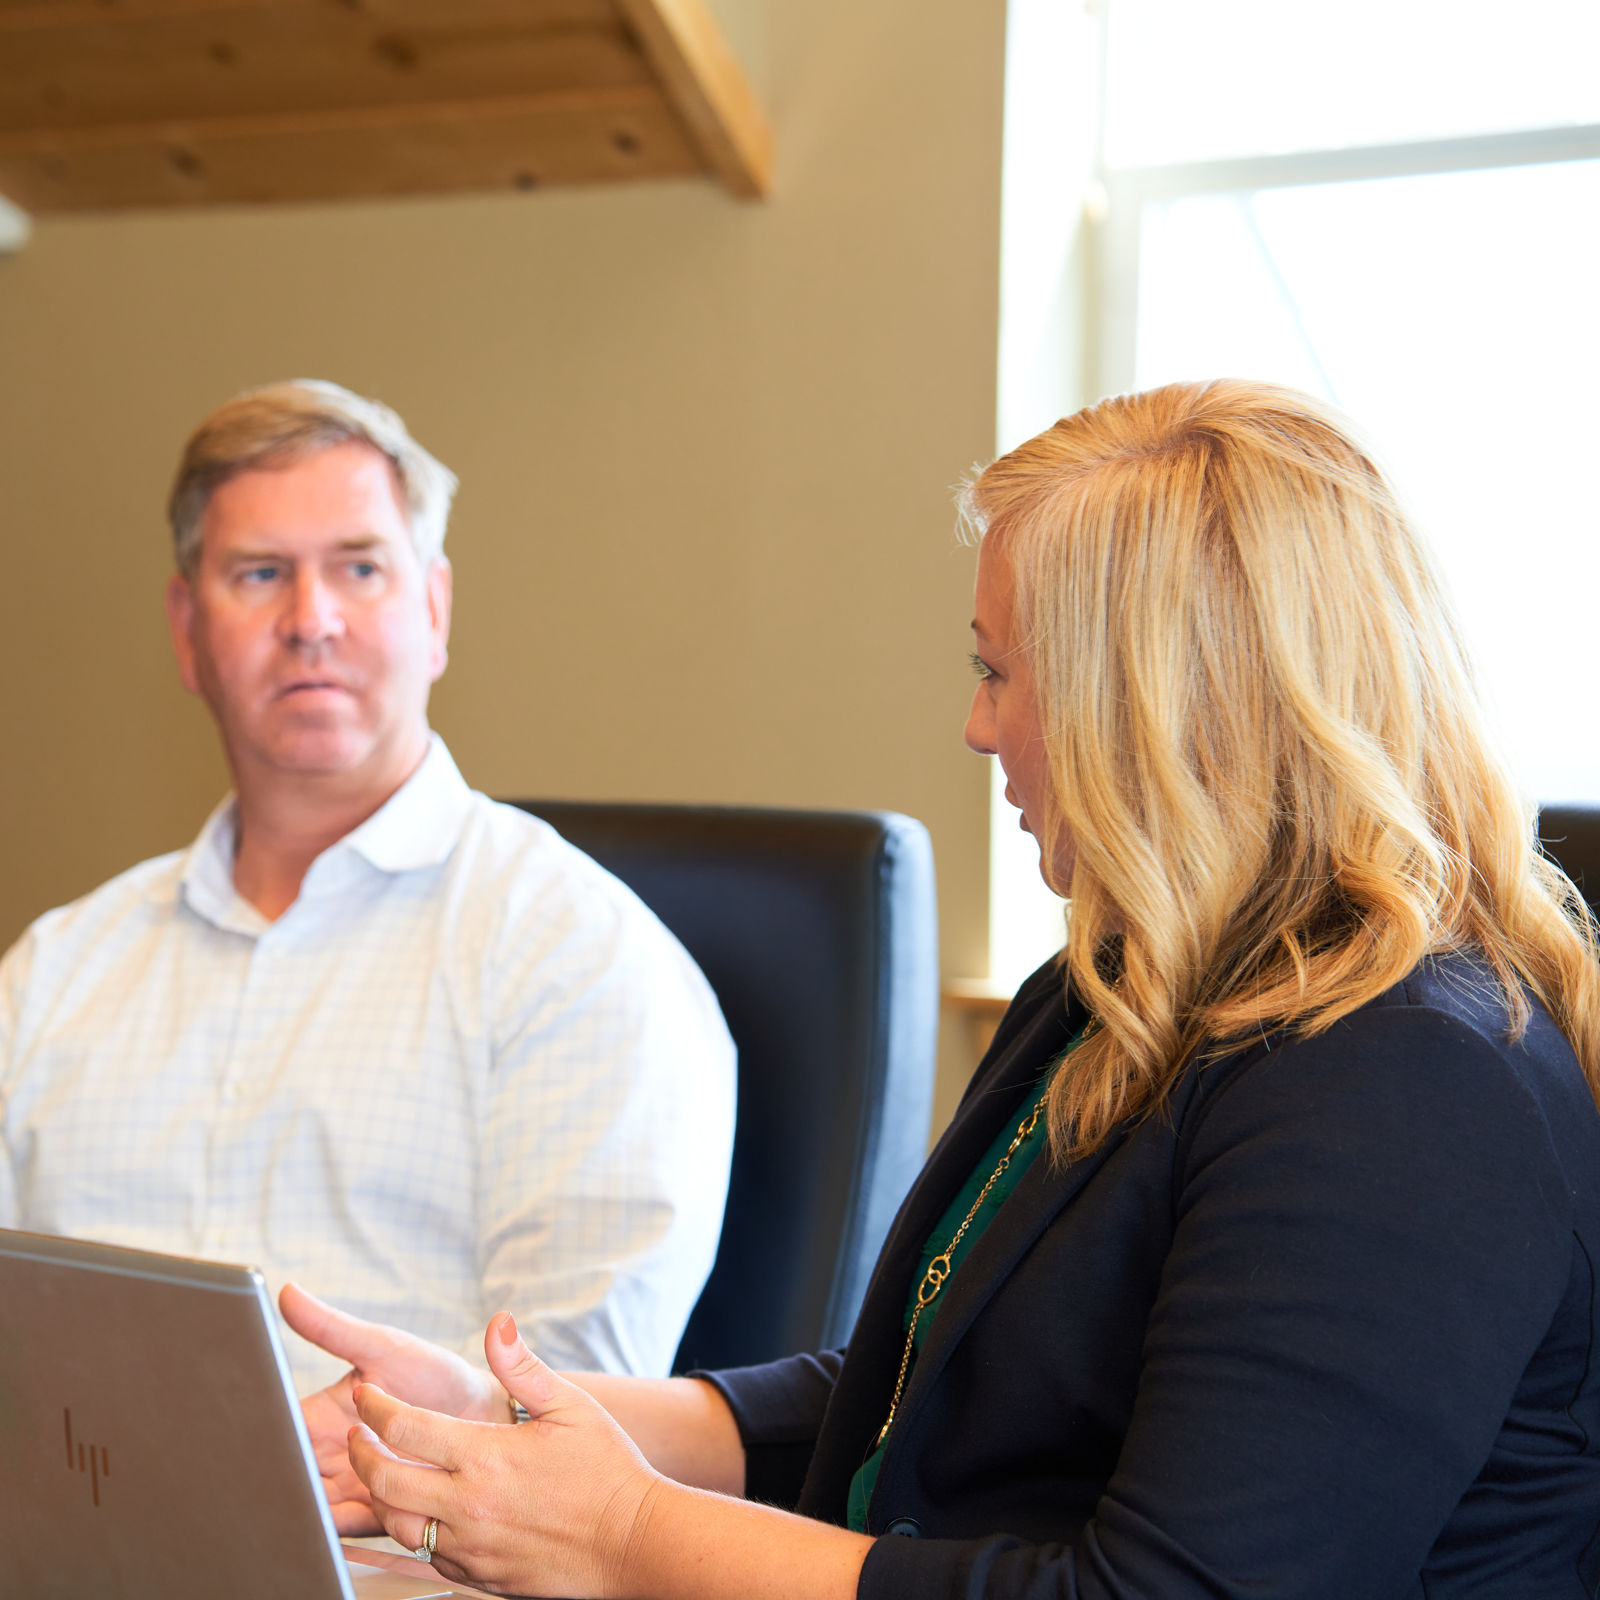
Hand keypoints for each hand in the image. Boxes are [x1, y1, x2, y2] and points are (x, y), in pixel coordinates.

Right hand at [281, 1282, 508, 1533]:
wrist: (485, 1413)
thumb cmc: (434, 1373)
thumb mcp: (381, 1345)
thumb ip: (332, 1327)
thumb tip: (288, 1291)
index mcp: (322, 1417)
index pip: (277, 1429)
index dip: (259, 1434)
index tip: (247, 1436)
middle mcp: (330, 1455)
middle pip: (286, 1471)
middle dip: (273, 1475)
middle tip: (270, 1473)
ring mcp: (350, 1486)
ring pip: (307, 1503)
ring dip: (299, 1502)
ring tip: (297, 1496)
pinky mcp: (375, 1512)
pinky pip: (341, 1527)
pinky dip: (329, 1525)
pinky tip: (328, 1517)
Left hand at [349, 1313, 661, 1596]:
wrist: (631, 1542)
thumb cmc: (606, 1471)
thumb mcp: (569, 1405)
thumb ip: (523, 1367)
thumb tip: (498, 1323)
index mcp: (486, 1457)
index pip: (404, 1427)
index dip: (375, 1406)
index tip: (366, 1394)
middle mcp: (468, 1506)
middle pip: (384, 1479)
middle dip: (361, 1452)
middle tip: (358, 1434)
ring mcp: (470, 1547)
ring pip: (396, 1524)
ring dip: (379, 1495)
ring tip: (381, 1473)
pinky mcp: (477, 1577)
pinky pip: (425, 1557)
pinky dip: (413, 1531)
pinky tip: (421, 1512)